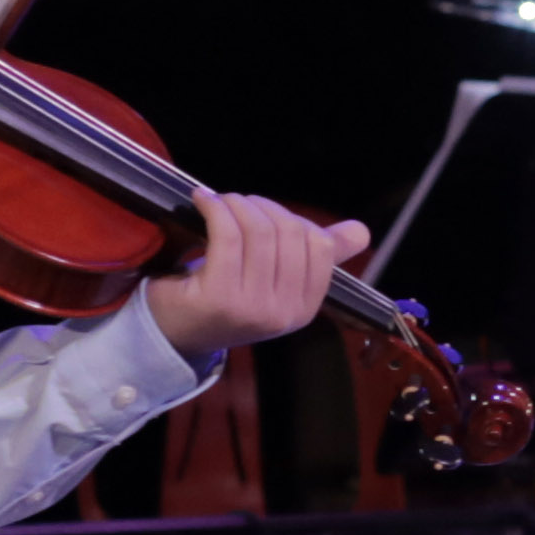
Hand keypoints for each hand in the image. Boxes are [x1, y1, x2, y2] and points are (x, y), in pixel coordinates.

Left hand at [145, 191, 369, 356]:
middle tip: (235, 205)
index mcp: (305, 308)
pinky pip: (228, 234)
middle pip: (291, 232)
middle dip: (261, 206)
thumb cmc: (224, 298)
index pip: (319, 245)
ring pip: (259, 229)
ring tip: (218, 204)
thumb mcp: (274, 278)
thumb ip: (318, 255)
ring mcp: (254, 308)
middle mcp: (285, 313)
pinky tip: (201, 202)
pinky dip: (215, 208)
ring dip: (236, 203)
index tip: (262, 213)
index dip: (291, 218)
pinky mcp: (220, 296)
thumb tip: (362, 232)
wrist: (172, 332)